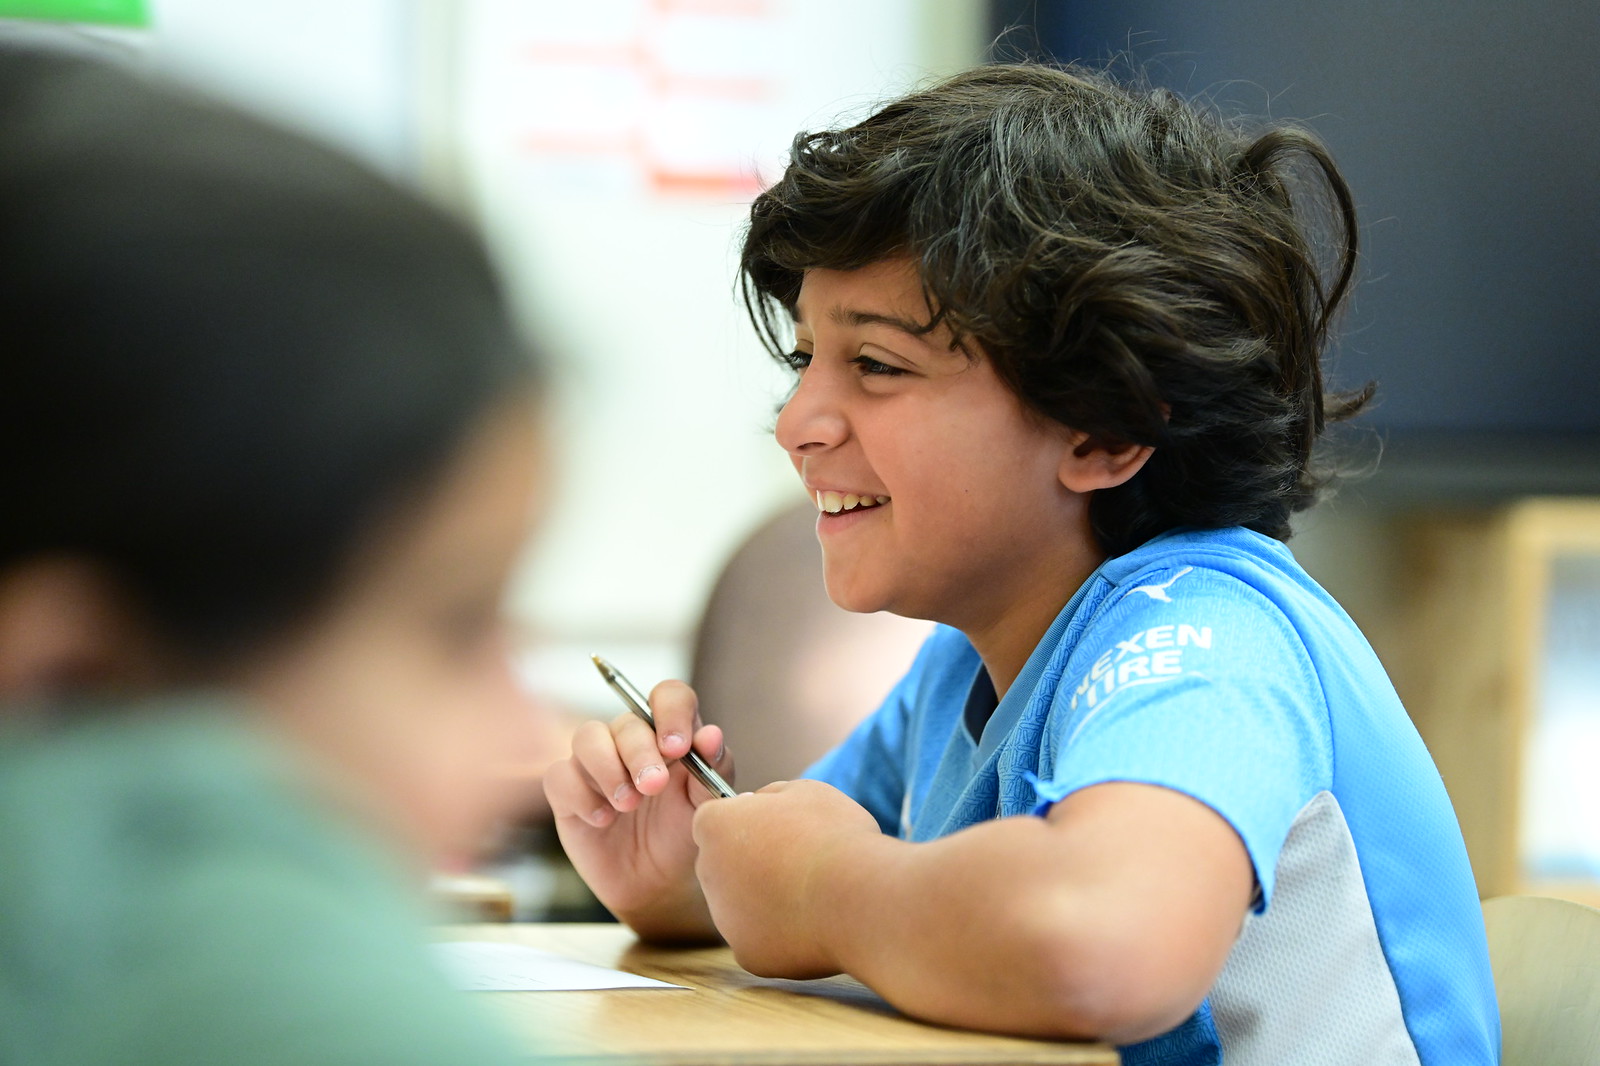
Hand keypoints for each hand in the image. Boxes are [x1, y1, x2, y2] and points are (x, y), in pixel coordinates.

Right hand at [543, 680, 732, 938]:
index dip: (671, 712)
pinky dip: (582, 796)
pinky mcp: (567, 790)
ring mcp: (595, 762)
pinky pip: (560, 775)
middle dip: (641, 752)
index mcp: (669, 734)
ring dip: (608, 769)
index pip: (668, 695)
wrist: (655, 883)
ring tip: (628, 805)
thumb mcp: (706, 805)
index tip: (678, 748)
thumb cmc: (682, 834)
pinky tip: (603, 820)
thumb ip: (714, 769)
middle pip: (628, 721)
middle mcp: (630, 741)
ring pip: (588, 737)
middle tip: (654, 786)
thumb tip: (711, 735)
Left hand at [691, 779, 881, 977]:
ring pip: (741, 906)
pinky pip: (762, 939)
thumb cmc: (831, 836)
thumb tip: (757, 806)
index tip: (777, 827)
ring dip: (766, 898)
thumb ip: (770, 797)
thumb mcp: (803, 791)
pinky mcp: (747, 954)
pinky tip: (813, 922)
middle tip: (797, 860)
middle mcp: (709, 872)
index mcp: (715, 826)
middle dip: (750, 862)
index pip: (714, 821)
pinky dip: (782, 933)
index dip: (745, 821)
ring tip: (813, 892)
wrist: (854, 896)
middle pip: (723, 865)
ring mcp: (725, 918)